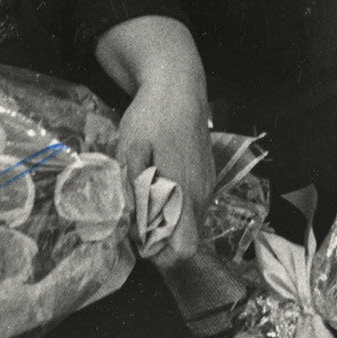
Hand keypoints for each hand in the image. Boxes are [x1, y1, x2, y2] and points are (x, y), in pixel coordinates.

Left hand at [94, 16, 211, 266]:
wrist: (179, 84)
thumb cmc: (153, 115)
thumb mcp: (131, 149)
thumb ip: (131, 190)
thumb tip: (129, 224)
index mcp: (183, 191)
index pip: (184, 248)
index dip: (160, 253)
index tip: (138, 238)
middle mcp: (201, 194)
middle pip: (186, 237)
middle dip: (159, 236)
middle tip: (133, 215)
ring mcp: (208, 184)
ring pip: (190, 221)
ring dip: (167, 219)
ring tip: (142, 196)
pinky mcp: (208, 174)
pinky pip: (193, 204)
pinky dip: (176, 204)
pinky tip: (157, 182)